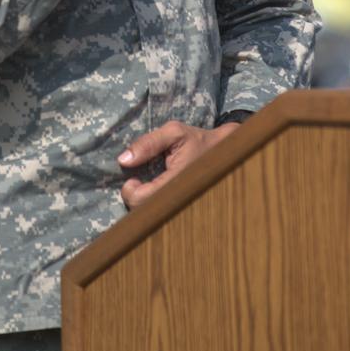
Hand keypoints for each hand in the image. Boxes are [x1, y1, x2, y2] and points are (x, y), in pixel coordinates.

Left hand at [118, 120, 240, 209]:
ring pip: (152, 217)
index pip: (142, 201)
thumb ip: (148, 143)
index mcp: (178, 182)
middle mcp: (180, 200)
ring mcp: (182, 207)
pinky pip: (160, 214)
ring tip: (148, 185)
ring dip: (143, 202)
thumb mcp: (174, 132)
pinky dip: (151, 204)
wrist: (226, 152)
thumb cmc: (198, 140)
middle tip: (137, 182)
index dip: (130, 191)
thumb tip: (123, 160)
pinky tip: (154, 191)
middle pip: (144, 215)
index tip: (132, 178)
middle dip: (135, 198)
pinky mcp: (183, 210)